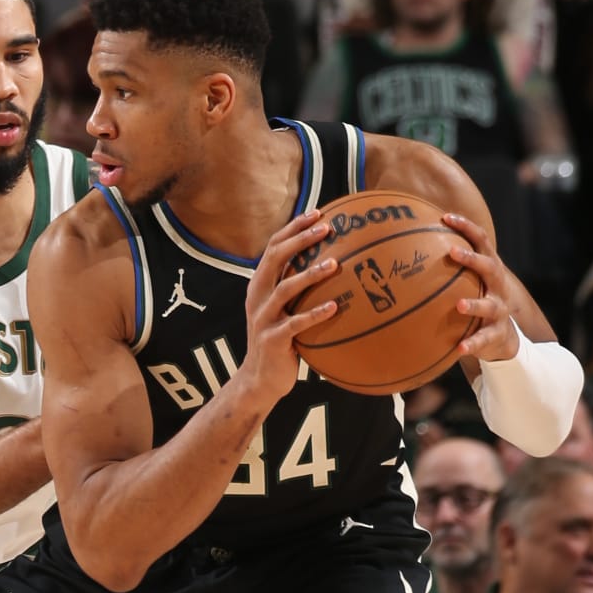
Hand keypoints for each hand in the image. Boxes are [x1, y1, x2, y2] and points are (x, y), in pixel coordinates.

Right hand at [241, 213, 338, 413]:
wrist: (259, 379)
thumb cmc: (280, 340)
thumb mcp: (283, 309)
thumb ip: (296, 288)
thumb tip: (333, 265)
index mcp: (260, 284)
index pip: (274, 247)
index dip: (294, 228)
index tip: (318, 213)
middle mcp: (257, 296)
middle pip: (276, 258)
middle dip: (301, 239)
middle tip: (327, 228)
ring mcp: (262, 317)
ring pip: (285, 288)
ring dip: (311, 274)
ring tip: (335, 264)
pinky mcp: (272, 339)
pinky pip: (295, 323)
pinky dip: (314, 314)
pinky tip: (335, 307)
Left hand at [443, 212, 518, 364]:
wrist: (503, 336)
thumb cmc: (477, 299)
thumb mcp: (468, 280)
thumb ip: (447, 264)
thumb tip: (405, 243)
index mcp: (490, 268)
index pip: (481, 240)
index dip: (466, 227)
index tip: (445, 217)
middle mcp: (497, 286)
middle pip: (489, 266)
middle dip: (472, 258)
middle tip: (452, 252)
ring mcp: (499, 310)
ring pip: (489, 305)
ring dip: (475, 304)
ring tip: (459, 305)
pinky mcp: (497, 333)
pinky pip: (484, 338)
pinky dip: (472, 343)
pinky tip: (459, 348)